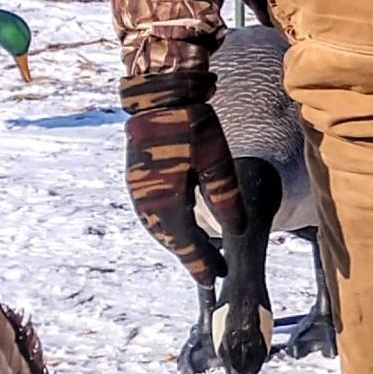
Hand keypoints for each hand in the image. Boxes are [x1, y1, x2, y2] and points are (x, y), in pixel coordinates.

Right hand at [121, 66, 246, 279]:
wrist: (158, 94)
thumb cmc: (191, 123)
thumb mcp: (216, 160)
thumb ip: (226, 198)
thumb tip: (237, 231)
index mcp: (166, 196)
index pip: (185, 242)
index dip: (200, 262)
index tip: (215, 279)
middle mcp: (146, 198)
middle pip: (169, 239)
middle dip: (190, 257)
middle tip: (211, 273)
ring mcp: (136, 189)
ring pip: (157, 228)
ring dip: (176, 244)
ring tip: (198, 255)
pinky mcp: (135, 179)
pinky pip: (150, 214)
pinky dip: (165, 228)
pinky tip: (178, 229)